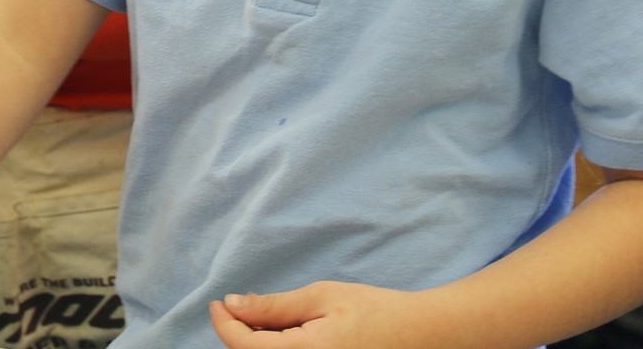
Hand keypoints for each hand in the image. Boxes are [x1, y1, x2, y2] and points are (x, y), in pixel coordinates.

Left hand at [210, 281, 429, 348]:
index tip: (216, 303)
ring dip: (258, 345)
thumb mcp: (322, 298)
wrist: (425, 336)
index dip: (224, 325)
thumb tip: (233, 305)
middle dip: (239, 335)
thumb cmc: (376, 311)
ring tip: (267, 320)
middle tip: (239, 308)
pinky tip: (286, 334)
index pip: (244, 347)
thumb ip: (274, 306)